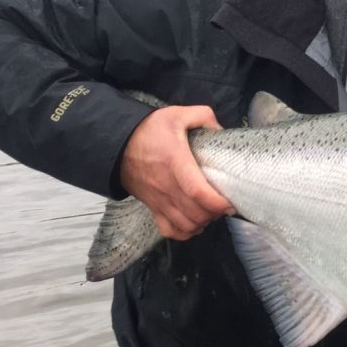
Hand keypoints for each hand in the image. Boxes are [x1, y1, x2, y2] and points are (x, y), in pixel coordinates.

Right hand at [119, 105, 234, 239]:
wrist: (115, 143)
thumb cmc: (149, 130)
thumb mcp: (176, 114)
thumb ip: (203, 116)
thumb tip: (220, 130)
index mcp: (175, 162)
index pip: (197, 191)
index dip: (217, 202)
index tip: (230, 203)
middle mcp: (166, 185)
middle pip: (195, 213)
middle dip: (214, 214)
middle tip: (224, 204)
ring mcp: (158, 199)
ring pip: (185, 225)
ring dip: (202, 223)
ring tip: (211, 212)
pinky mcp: (152, 206)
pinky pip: (169, 230)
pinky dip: (185, 232)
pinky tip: (194, 223)